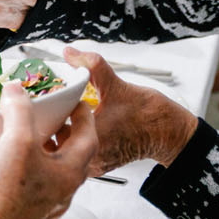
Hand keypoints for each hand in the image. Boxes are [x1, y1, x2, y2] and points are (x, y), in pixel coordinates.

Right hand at [0, 82, 95, 218]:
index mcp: (69, 174)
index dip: (84, 116)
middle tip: (53, 114)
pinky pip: (34, 180)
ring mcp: (43, 204)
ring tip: (29, 131)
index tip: (77, 102)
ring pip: (53, 169)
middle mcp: (61, 191)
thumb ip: (20, 111)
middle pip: (73, 155)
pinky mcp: (23, 211)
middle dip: (65, 132)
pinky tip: (8, 156)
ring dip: (45, 147)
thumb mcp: (16, 141)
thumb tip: (18, 91)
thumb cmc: (4, 195)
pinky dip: (28, 162)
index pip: (89, 138)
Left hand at [63, 47, 197, 173]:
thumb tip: (71, 53)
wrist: (168, 133)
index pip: (54, 126)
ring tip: (66, 113)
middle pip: (55, 140)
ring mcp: (94, 164)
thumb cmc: (148, 114)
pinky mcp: (98, 165)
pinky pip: (76, 154)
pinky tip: (78, 125)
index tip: (51, 96)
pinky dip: (73, 140)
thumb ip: (91, 65)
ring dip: (62, 130)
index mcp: (92, 140)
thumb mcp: (116, 84)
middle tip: (54, 103)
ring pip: (64, 148)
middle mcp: (91, 158)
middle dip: (52, 119)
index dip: (49, 109)